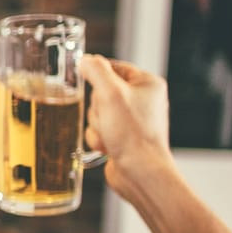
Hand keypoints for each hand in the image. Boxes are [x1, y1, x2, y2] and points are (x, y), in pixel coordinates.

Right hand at [81, 54, 173, 186]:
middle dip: (97, 108)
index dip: (97, 75)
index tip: (84, 80)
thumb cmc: (132, 135)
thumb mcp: (110, 94)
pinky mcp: (123, 136)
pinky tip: (108, 146)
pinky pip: (99, 129)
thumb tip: (85, 60)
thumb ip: (96, 71)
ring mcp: (132, 119)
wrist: (140, 172)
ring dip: (96, 125)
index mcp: (147, 84)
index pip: (113, 67)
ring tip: (110, 135)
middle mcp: (142, 100)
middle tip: (108, 117)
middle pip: (101, 92)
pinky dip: (98, 138)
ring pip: (97, 112)